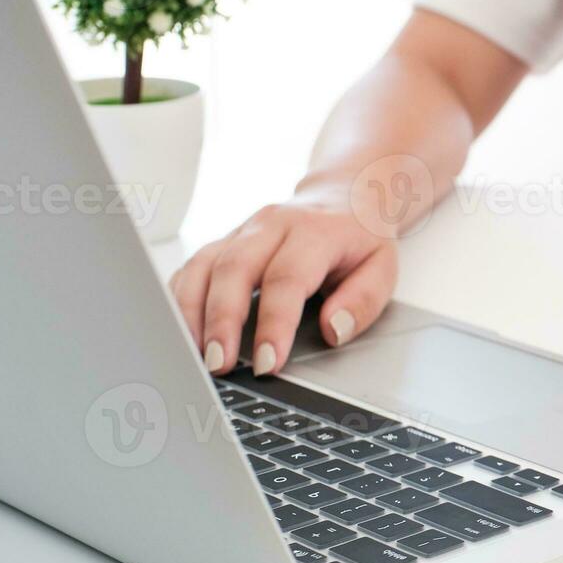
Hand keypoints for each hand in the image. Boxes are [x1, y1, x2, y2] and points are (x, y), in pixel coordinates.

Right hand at [169, 190, 397, 375]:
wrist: (344, 197)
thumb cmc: (359, 240)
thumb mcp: (383, 268)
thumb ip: (363, 301)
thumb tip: (333, 330)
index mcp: (314, 231)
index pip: (287, 279)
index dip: (274, 324)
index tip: (267, 363)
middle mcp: (270, 225)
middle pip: (234, 269)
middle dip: (222, 322)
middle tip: (219, 365)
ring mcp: (240, 231)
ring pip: (202, 266)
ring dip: (192, 314)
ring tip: (193, 356)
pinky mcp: (222, 243)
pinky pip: (190, 268)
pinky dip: (180, 301)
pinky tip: (180, 331)